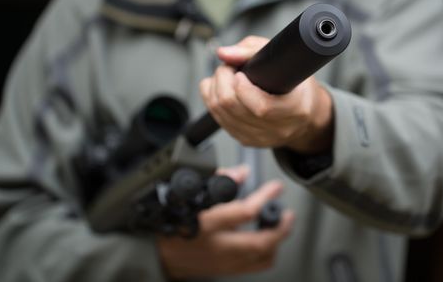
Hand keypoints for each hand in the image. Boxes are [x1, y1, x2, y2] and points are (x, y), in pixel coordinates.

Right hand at [157, 166, 294, 278]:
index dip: (265, 196)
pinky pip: (255, 266)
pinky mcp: (225, 270)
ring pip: (263, 256)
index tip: (274, 187)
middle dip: (281, 227)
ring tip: (281, 226)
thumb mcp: (190, 195)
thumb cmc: (170, 223)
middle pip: (261, 241)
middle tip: (287, 213)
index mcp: (207, 224)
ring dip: (277, 240)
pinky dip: (267, 253)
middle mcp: (217, 246)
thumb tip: (240, 173)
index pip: (244, 212)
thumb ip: (217, 181)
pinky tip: (268, 242)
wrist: (155, 254)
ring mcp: (223, 262)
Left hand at [200, 36, 333, 153]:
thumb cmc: (296, 85)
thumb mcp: (282, 59)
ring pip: (220, 113)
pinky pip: (219, 120)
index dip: (243, 88)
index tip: (239, 72)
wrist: (304, 116)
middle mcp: (278, 128)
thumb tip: (224, 54)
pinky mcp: (246, 141)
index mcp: (294, 109)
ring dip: (213, 89)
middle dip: (222, 79)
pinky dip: (212, 101)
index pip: (261, 107)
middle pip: (232, 106)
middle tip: (228, 68)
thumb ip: (251, 50)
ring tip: (224, 76)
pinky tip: (220, 90)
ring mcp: (260, 138)